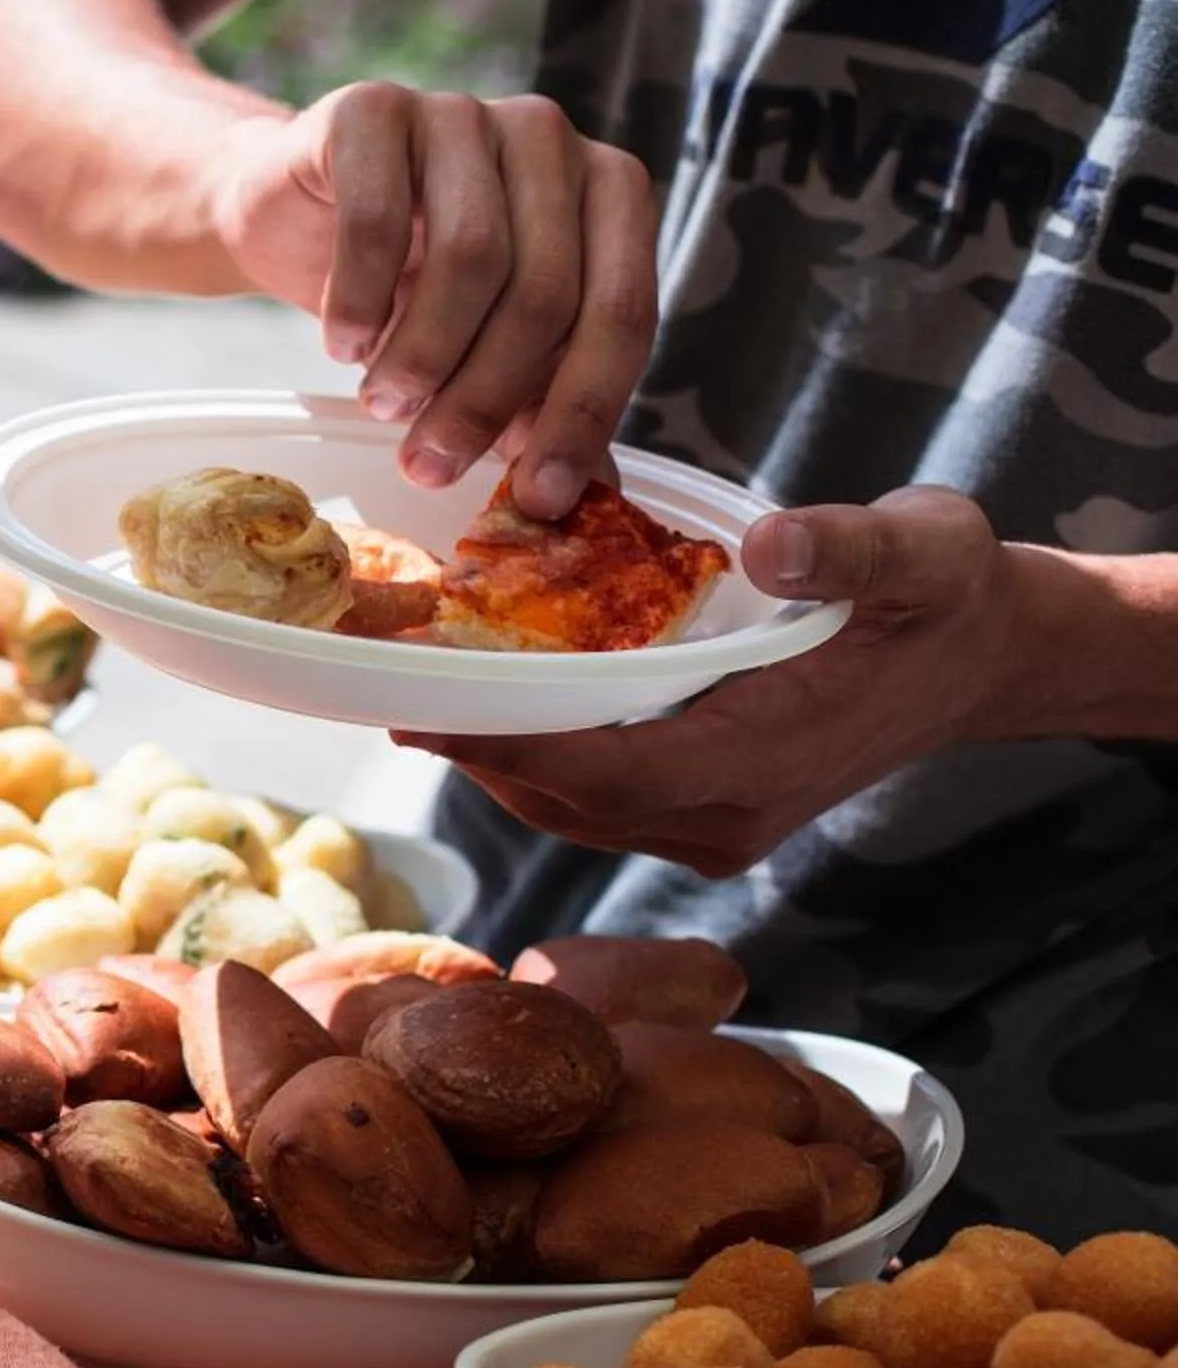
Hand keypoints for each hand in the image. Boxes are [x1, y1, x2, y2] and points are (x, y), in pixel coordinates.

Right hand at [206, 83, 658, 517]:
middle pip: (545, 288)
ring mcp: (461, 111)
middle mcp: (547, 136)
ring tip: (383, 403)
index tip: (542, 494)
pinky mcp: (373, 107)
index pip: (622, 308)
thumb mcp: (486, 345)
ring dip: (422, 354)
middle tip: (431, 463)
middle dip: (486, 396)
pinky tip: (344, 342)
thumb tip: (591, 501)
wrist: (292, 214)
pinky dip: (359, 301)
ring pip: (470, 255)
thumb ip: (540, 402)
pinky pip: (377, 220)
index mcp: (606, 188)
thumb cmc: (404, 283)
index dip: (585, 411)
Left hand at [393, 489, 1024, 874]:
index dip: (505, 749)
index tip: (417, 713)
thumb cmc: (950, 594)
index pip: (603, 773)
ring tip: (409, 689)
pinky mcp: (703, 809)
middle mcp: (725, 814)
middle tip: (378, 687)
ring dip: (492, 753)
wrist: (988, 654)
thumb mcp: (925, 547)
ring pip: (568, 806)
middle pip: (563, 799)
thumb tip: (769, 544)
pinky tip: (487, 697)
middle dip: (470, 748)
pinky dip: (535, 751)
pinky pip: (594, 794)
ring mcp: (712, 823)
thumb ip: (850, 546)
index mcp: (762, 763)